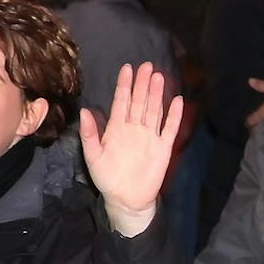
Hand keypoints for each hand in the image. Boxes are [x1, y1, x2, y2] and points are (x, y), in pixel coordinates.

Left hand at [84, 63, 182, 234]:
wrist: (126, 199)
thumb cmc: (107, 177)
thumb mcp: (93, 156)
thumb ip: (89, 134)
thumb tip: (86, 111)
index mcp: (116, 128)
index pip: (121, 101)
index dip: (124, 85)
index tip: (127, 68)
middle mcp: (134, 128)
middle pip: (139, 101)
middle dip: (142, 83)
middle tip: (147, 65)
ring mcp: (150, 136)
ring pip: (154, 110)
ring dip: (157, 94)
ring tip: (159, 76)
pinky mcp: (163, 148)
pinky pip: (170, 129)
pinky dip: (174, 116)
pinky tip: (178, 101)